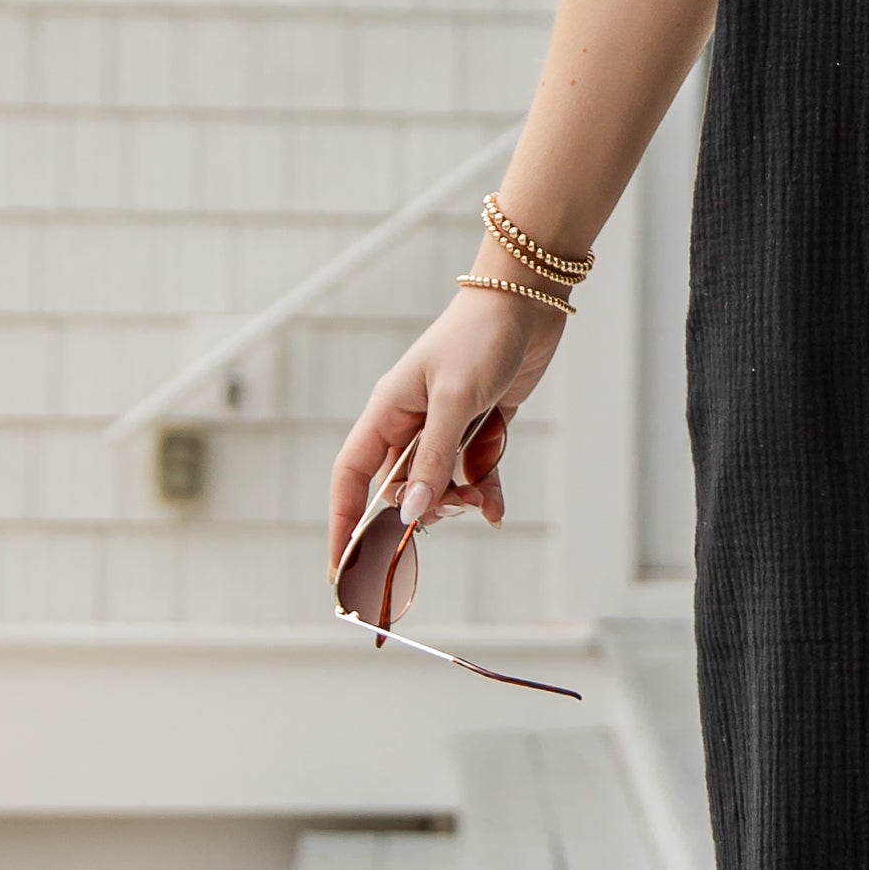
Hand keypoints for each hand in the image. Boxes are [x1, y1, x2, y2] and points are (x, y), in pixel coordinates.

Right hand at [327, 285, 565, 576]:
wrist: (527, 302)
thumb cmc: (480, 338)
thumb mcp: (454, 399)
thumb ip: (433, 458)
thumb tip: (410, 512)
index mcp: (388, 412)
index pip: (351, 477)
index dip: (343, 522)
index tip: (341, 566)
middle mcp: (410, 423)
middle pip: (400, 490)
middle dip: (423, 510)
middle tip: (455, 508)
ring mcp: (445, 427)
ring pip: (438, 487)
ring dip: (458, 500)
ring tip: (483, 498)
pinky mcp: (481, 427)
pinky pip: (474, 474)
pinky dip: (485, 492)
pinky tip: (496, 509)